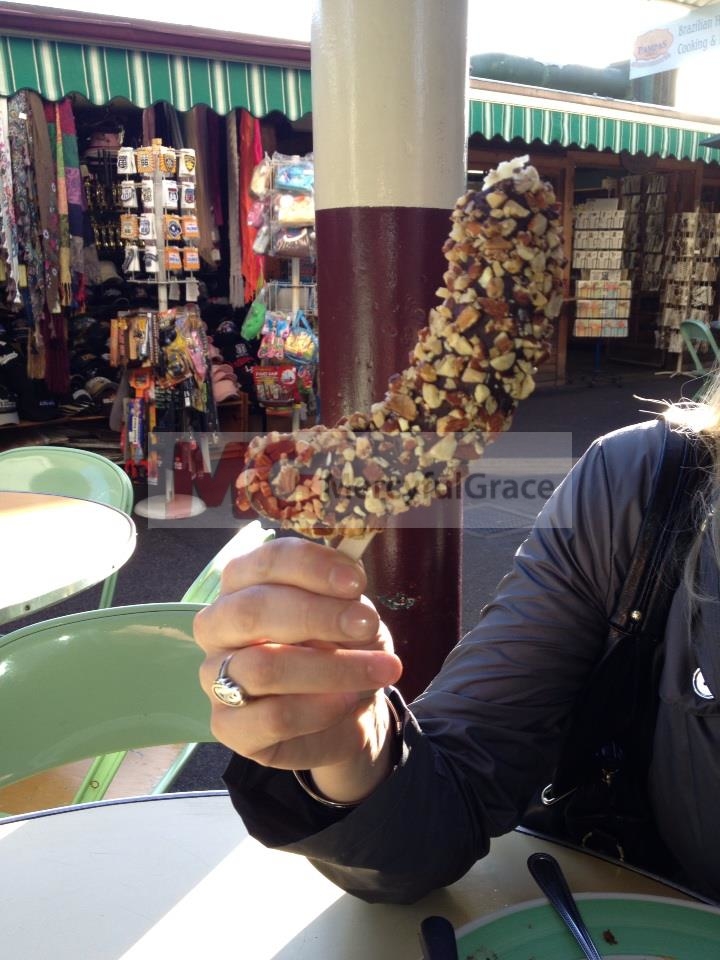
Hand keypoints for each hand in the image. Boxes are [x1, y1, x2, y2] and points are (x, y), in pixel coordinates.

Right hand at [194, 537, 403, 803]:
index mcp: (243, 584)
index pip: (265, 562)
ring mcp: (215, 677)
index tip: (357, 583)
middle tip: (367, 625)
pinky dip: (320, 709)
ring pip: (263, 667)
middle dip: (317, 616)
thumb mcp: (350, 613)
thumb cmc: (339, 647)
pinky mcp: (228, 727)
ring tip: (377, 670)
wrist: (345, 711)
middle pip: (252, 610)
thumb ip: (344, 597)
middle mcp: (218, 626)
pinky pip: (273, 717)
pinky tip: (348, 701)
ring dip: (331, 668)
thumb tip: (350, 589)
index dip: (311, 566)